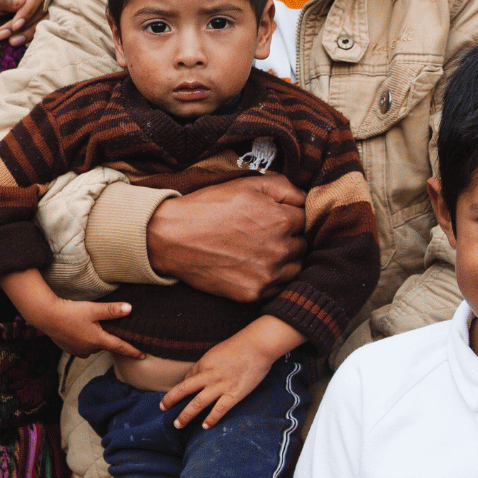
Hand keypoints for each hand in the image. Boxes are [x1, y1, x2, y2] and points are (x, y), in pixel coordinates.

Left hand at [0, 0, 49, 45]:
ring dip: (26, 32)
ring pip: (44, 19)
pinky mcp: (44, 13)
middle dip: (24, 25)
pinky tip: (16, 41)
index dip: (28, 10)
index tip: (15, 25)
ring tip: (8, 41)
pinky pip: (42, 25)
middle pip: (42, 7)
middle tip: (3, 35)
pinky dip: (29, 35)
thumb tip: (22, 0)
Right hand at [0, 269, 142, 359]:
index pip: (120, 347)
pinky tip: (77, 329)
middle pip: (105, 344)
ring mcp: (78, 350)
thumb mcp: (93, 309)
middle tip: (106, 327)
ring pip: (93, 345)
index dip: (133, 351)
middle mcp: (90, 348)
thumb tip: (130, 309)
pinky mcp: (69, 349)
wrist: (46, 316)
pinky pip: (82, 346)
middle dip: (107, 338)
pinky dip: (83, 339)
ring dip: (94, 337)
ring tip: (88, 325)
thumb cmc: (70, 312)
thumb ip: (111, 310)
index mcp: (98, 340)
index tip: (143, 356)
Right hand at [147, 174, 306, 301]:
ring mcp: (267, 274)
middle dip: (289, 239)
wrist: (171, 237)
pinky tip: (252, 267)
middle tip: (264, 234)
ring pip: (294, 269)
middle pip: (302, 246)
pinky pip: (277, 288)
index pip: (305, 220)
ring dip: (284, 261)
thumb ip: (284, 187)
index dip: (288, 216)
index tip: (272, 218)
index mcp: (282, 220)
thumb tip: (305, 199)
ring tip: (259, 252)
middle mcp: (280, 249)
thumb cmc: (208, 206)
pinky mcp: (253, 293)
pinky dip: (270, 279)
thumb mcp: (246, 184)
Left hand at [160, 316, 303, 429]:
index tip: (179, 395)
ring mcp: (220, 386)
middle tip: (162, 408)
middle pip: (183, 390)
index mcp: (204, 363)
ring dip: (185, 415)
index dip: (182, 388)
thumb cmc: (240, 346)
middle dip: (170, 400)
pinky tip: (204, 427)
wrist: (259, 345)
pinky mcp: (234, 394)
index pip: (188, 378)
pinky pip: (219, 410)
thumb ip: (208, 365)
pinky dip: (210, 419)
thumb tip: (198, 375)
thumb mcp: (218, 352)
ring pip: (197, 403)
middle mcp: (208, 375)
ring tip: (177, 424)